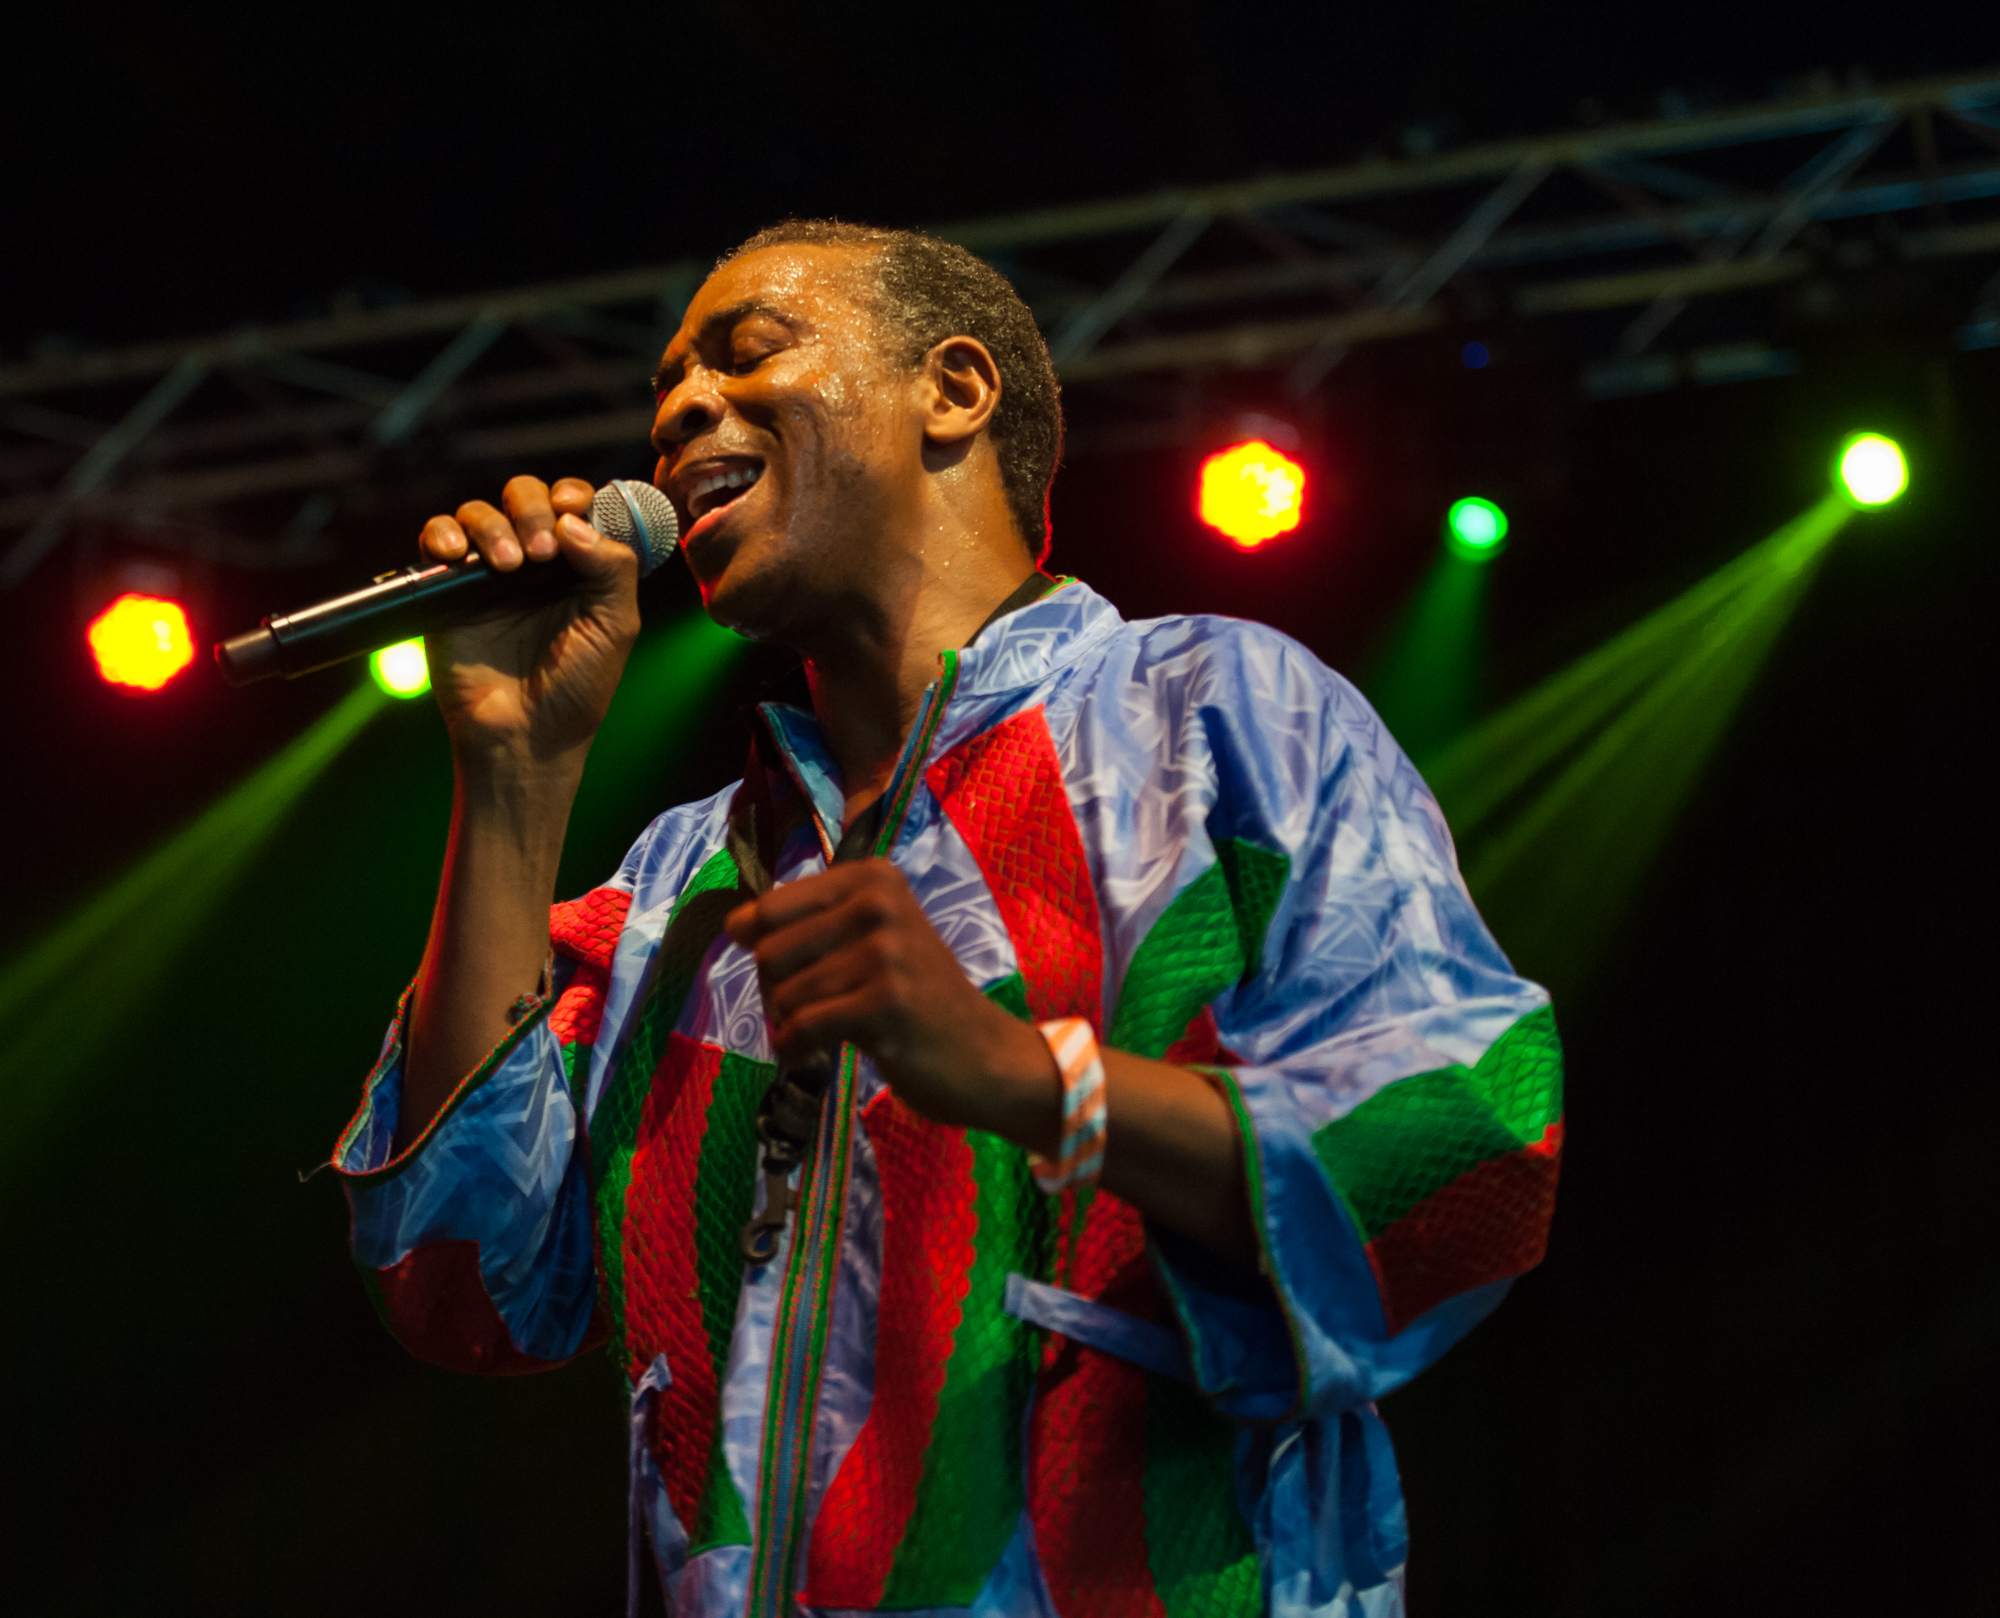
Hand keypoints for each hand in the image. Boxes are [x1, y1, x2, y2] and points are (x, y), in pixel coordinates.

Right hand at [418, 475, 641, 770]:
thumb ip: (612, 568)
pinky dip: (442, 534)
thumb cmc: (578, 688)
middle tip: (540, 552)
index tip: (571, 506)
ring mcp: (489, 573)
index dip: (572, 494)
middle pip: (525, 496)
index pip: (573, 504)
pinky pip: (436, 540)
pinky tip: (454, 554)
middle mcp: (534, 562)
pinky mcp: (448, 589)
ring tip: (509, 566)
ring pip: (480, 513)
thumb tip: (571, 521)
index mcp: (579, 564)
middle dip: (532, 508)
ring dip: (494, 527)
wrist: (525, 736)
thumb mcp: (616, 626)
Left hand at [724, 860, 1060, 1145]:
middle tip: (815, 1008)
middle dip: (777, 990)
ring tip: (826, 1029)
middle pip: (770, 951)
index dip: (763, 948)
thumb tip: (732, 923)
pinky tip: (811, 1054)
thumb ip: (809, 922)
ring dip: (790, 1024)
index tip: (796, 972)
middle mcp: (879, 903)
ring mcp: (885, 951)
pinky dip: (794, 1049)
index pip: (770, 908)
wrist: (984, 1054)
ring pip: (784, 994)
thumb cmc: (919, 996)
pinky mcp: (885, 1002)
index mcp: (872, 877)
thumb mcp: (873, 938)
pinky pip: (802, 1027)